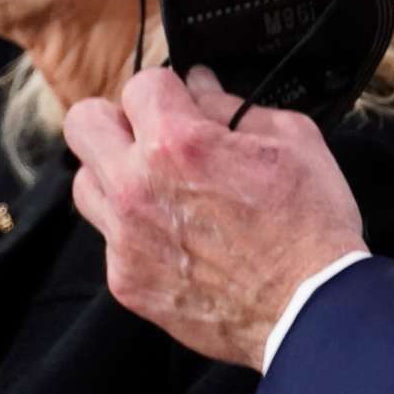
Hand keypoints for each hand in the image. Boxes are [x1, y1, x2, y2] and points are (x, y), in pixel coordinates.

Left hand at [66, 66, 366, 370]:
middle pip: (83, 123)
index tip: (185, 104)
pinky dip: (136, 231)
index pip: (139, 83)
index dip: (169, 88)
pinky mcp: (126, 281)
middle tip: (153, 136)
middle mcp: (136, 187)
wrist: (310, 309)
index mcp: (176, 143)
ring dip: (116, 176)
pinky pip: (110, 240)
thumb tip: (199, 86)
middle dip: (117, 119)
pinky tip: (179, 238)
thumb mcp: (291, 139)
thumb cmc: (310, 224)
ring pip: (86, 183)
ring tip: (161, 189)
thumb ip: (233, 105)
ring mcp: (125, 239)